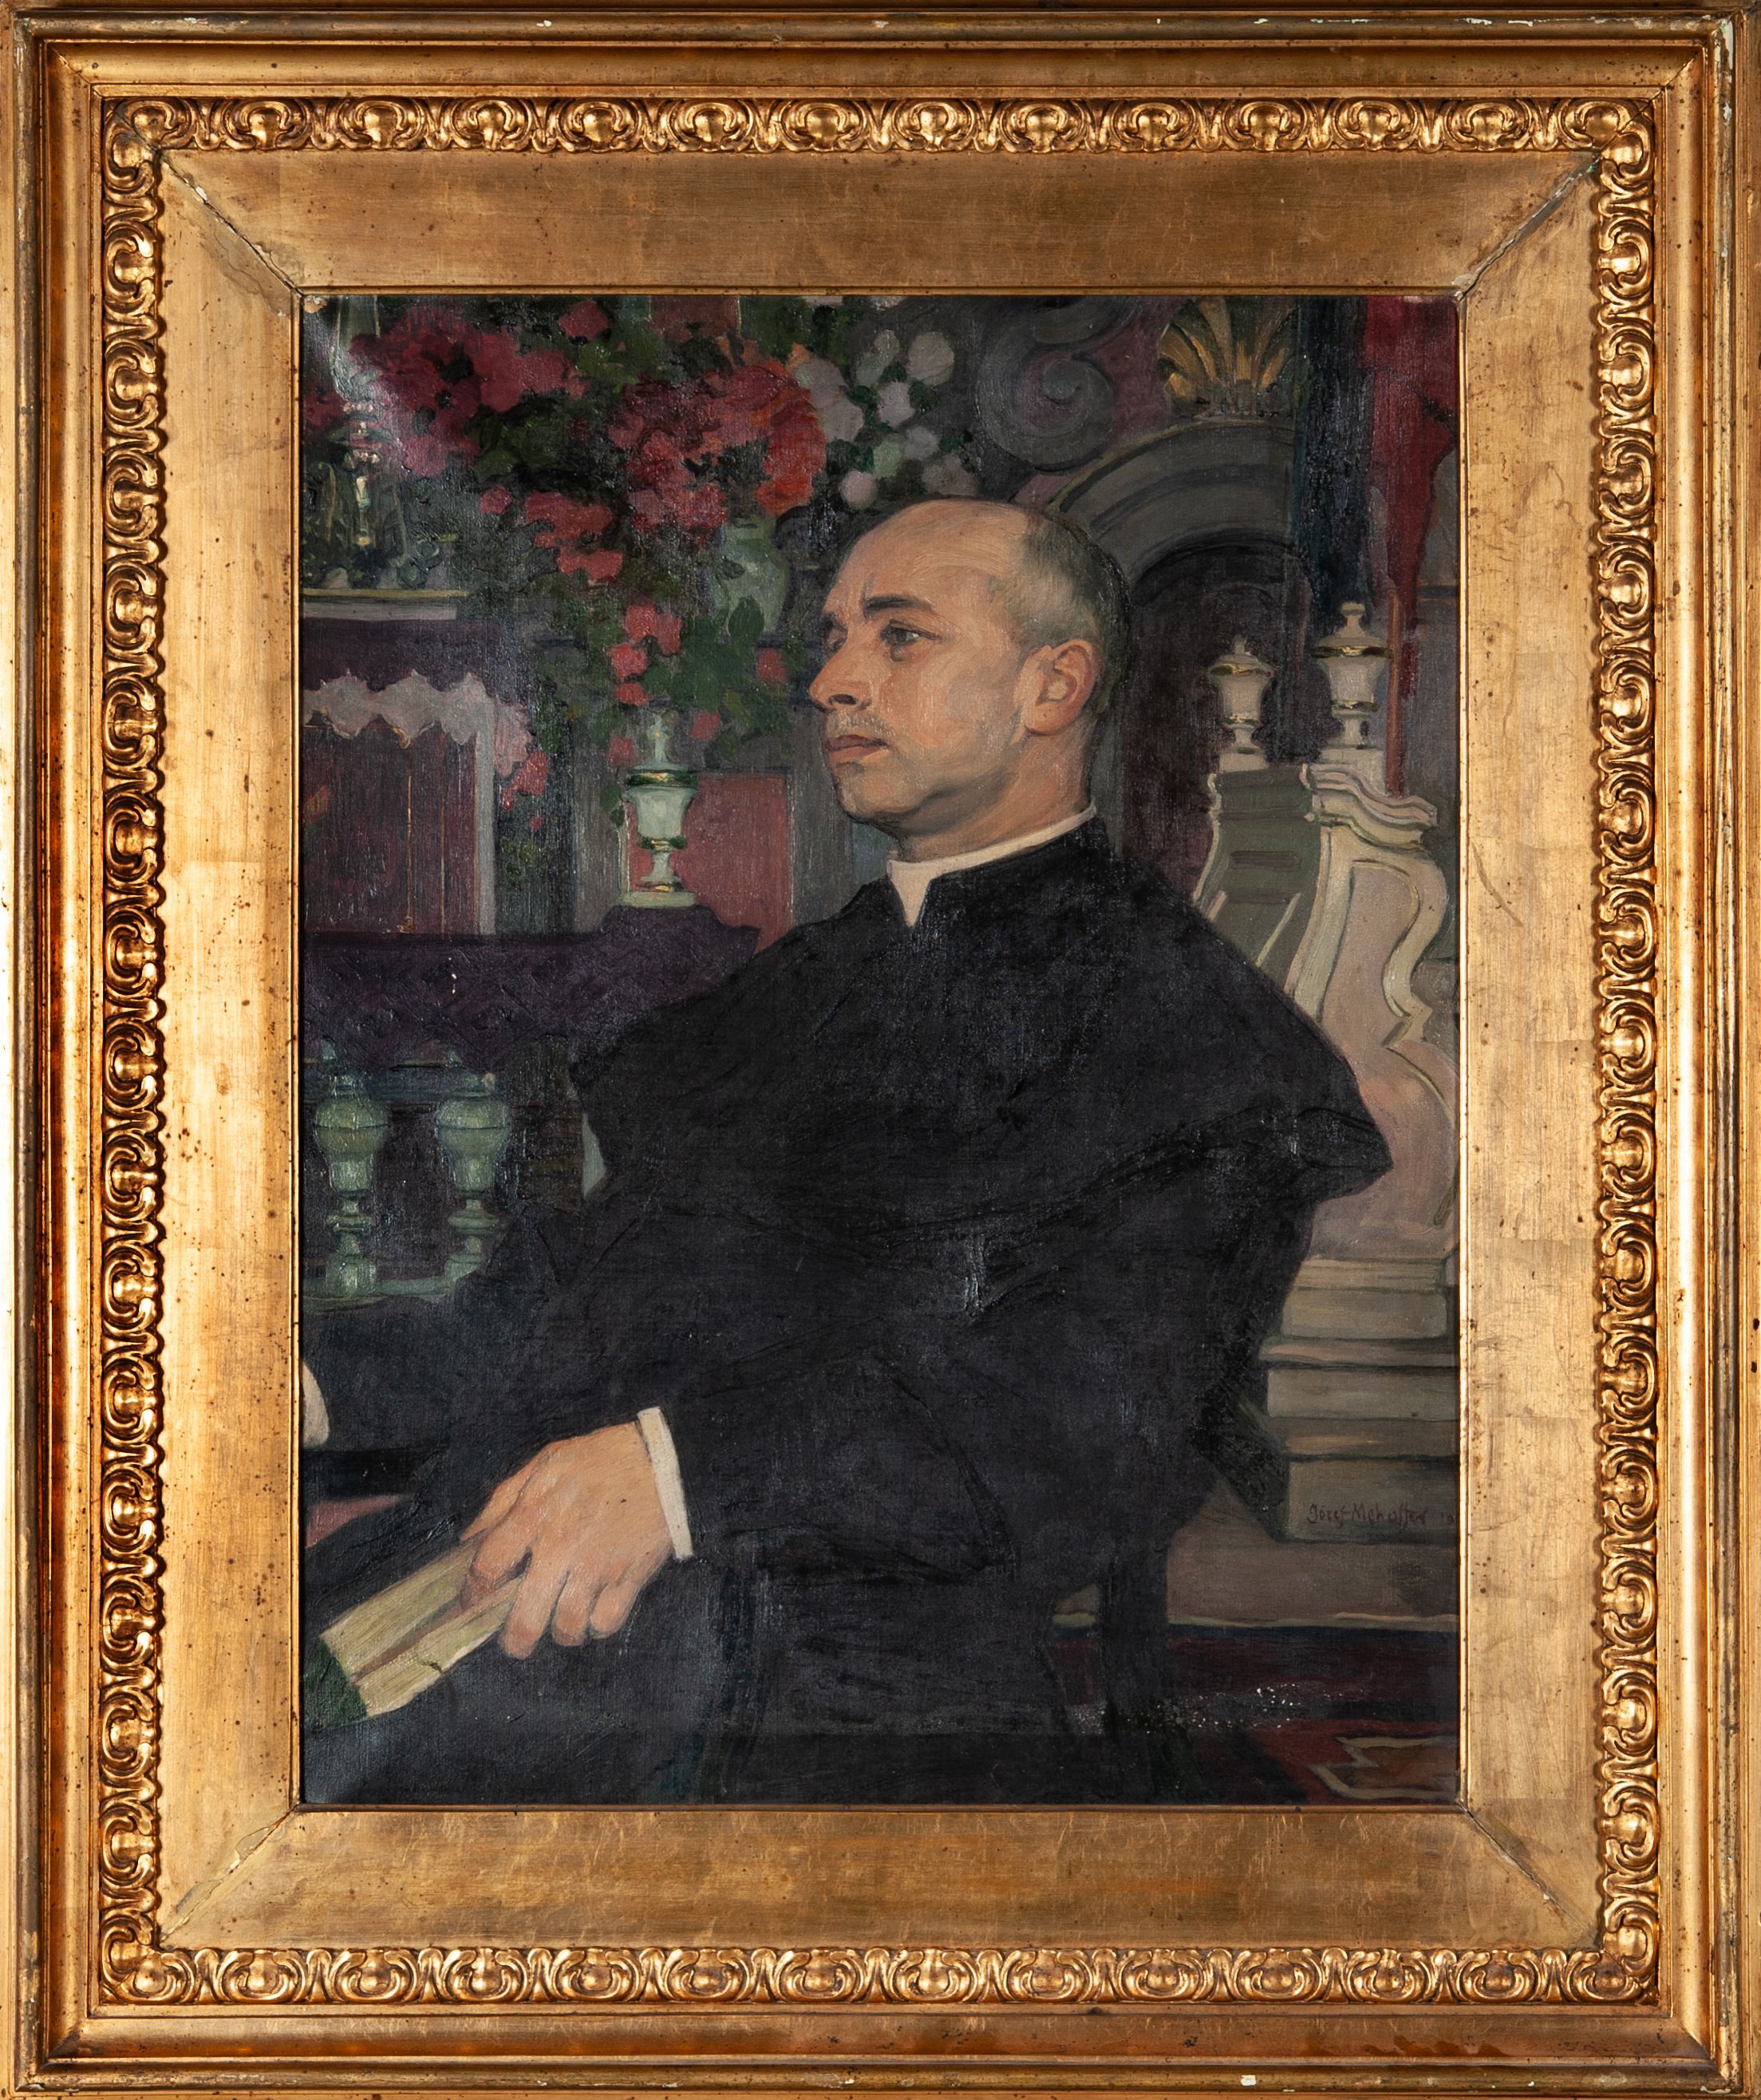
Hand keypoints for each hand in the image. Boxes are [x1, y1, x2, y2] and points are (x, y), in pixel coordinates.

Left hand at [462, 1422, 672, 1657]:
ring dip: (561, 1630)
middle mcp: (562, 1547)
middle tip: (516, 1639)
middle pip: (525, 1621)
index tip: (472, 1603)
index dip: (472, 1594)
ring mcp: (598, 1568)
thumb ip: (503, 1501)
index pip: (487, 1569)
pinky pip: (605, 1624)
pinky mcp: (630, 1579)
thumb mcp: (544, 1465)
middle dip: (515, 1640)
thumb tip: (469, 1541)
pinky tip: (595, 1608)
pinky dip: (597, 1624)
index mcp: (535, 1515)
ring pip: (567, 1629)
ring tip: (562, 1619)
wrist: (665, 1462)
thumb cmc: (601, 1461)